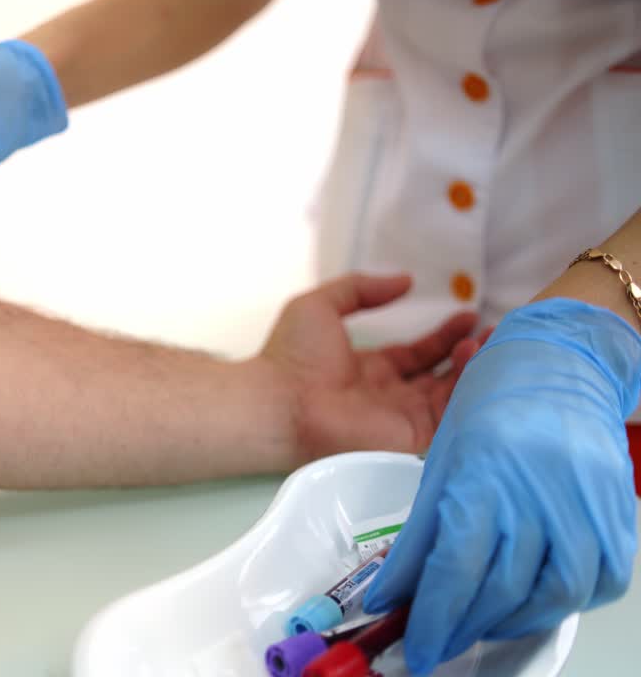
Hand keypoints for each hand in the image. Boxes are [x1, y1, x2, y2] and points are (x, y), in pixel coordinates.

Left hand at [260, 273, 481, 463]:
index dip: (444, 336)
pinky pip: (449, 419)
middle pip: (440, 376)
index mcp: (369, 369)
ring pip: (451, 396)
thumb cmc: (291, 357)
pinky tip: (478, 364)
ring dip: (473, 370)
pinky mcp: (408, 438)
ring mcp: (400, 418)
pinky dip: (469, 395)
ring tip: (488, 342)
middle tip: (494, 331)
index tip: (469, 316)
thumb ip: (361, 288)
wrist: (280, 402)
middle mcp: (388, 395)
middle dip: (469, 353)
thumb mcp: (323, 305)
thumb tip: (405, 280)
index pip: (417, 354)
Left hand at [363, 298, 640, 674]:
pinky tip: (534, 603)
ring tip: (481, 624)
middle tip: (441, 641)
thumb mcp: (440, 462)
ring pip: (555, 595)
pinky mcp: (617, 512)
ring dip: (513, 621)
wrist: (563, 362)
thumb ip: (419, 535)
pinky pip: (601, 579)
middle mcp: (539, 494)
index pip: (456, 568)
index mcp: (483, 476)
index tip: (419, 648)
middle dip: (465, 628)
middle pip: (503, 589)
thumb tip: (392, 594)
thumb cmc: (491, 403)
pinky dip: (566, 603)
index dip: (436, 619)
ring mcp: (585, 504)